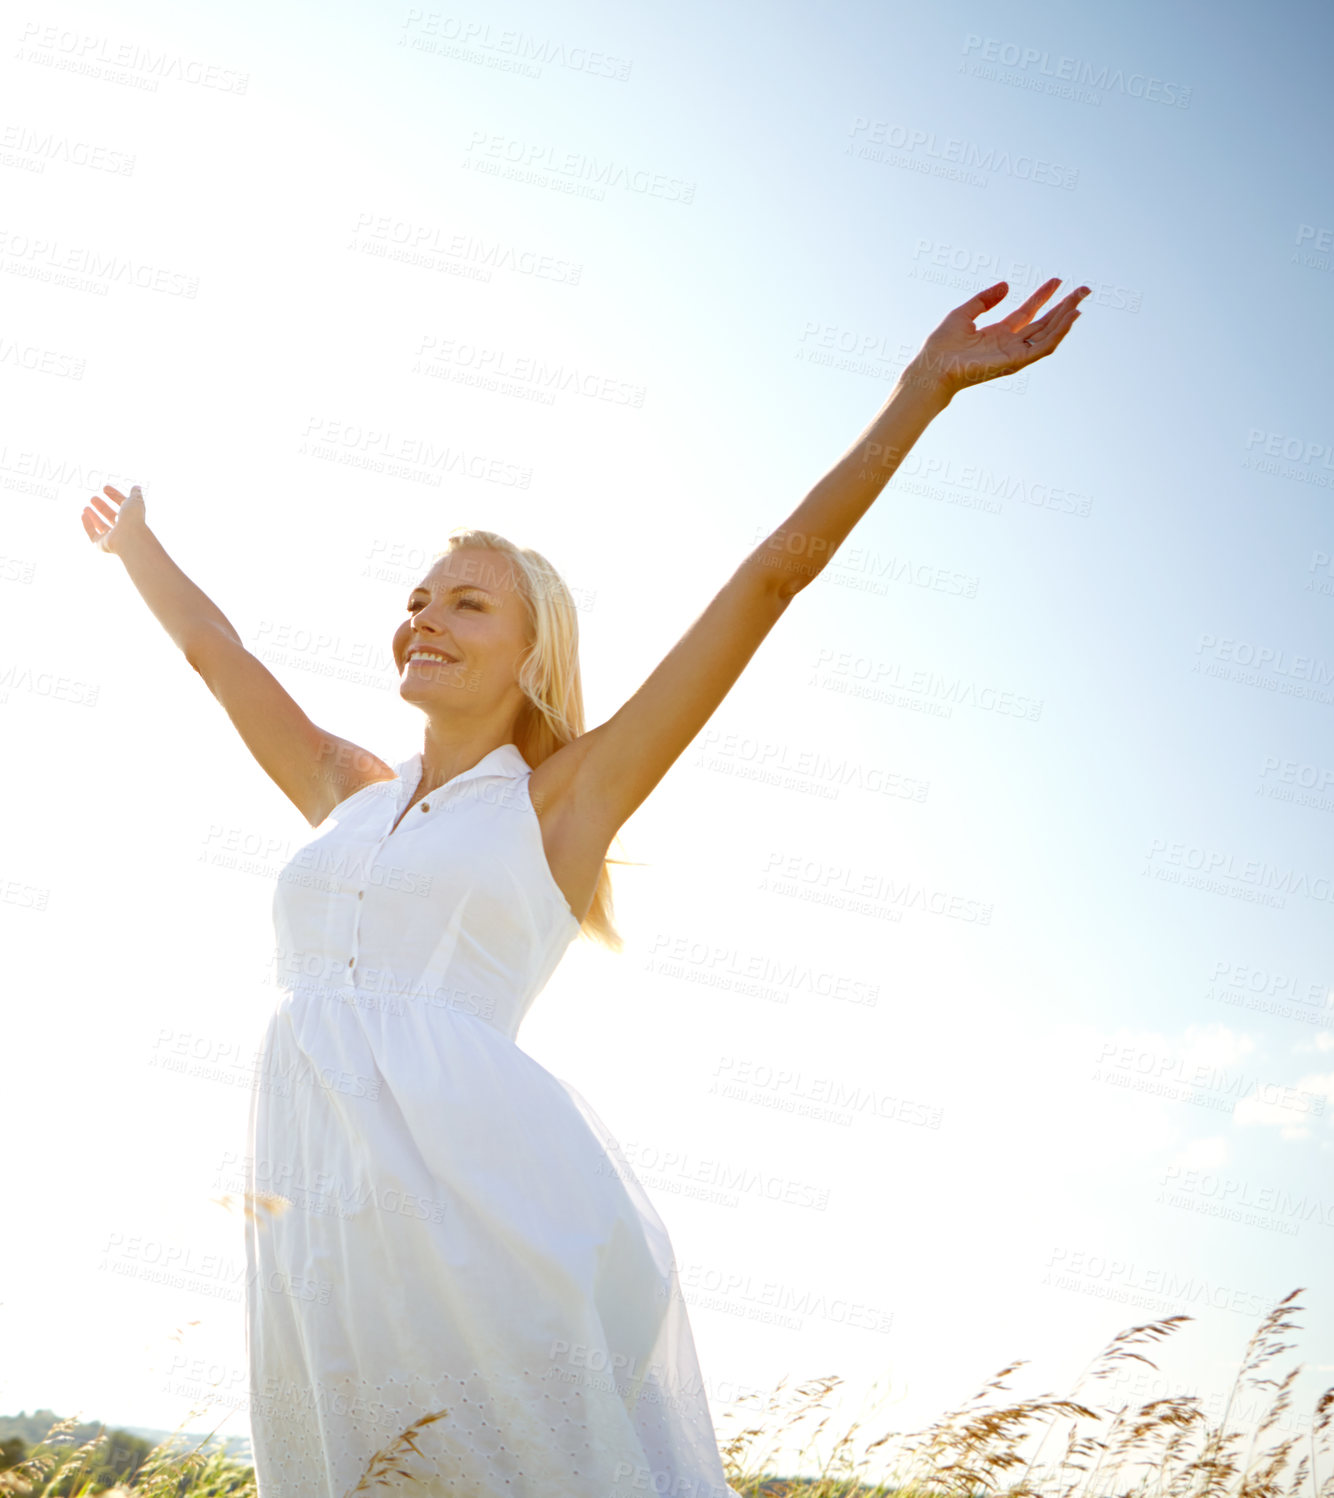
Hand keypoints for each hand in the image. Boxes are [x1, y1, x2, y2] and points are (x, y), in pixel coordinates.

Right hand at [82, 483, 145, 554]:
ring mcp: (113, 537)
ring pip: (101, 525)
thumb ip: (135, 494)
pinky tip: (83, 515)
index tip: (105, 487)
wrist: (129, 537)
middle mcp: (123, 528)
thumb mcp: (134, 501)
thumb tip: (136, 487)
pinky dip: (88, 525)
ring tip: (86, 507)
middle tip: (93, 498)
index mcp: (133, 517)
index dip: (114, 495)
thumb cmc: (133, 518)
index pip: (123, 505)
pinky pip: (93, 534)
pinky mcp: (102, 544)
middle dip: (102, 507)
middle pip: (111, 516)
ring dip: (94, 516)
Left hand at [907, 279, 1088, 398]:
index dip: (1042, 297)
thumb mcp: (964, 313)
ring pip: (1047, 334)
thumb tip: (1007, 285)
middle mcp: (1009, 344)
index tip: (1057, 280)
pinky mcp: (1015, 362)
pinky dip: (1058, 333)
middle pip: (1043, 323)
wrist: (932, 367)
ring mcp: (1013, 354)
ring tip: (1080, 300)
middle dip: (1064, 307)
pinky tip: (1070, 318)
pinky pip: (1043, 348)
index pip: (1027, 313)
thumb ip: (985, 299)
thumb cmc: (941, 345)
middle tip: (1084, 289)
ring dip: (1066, 318)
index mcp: (998, 334)